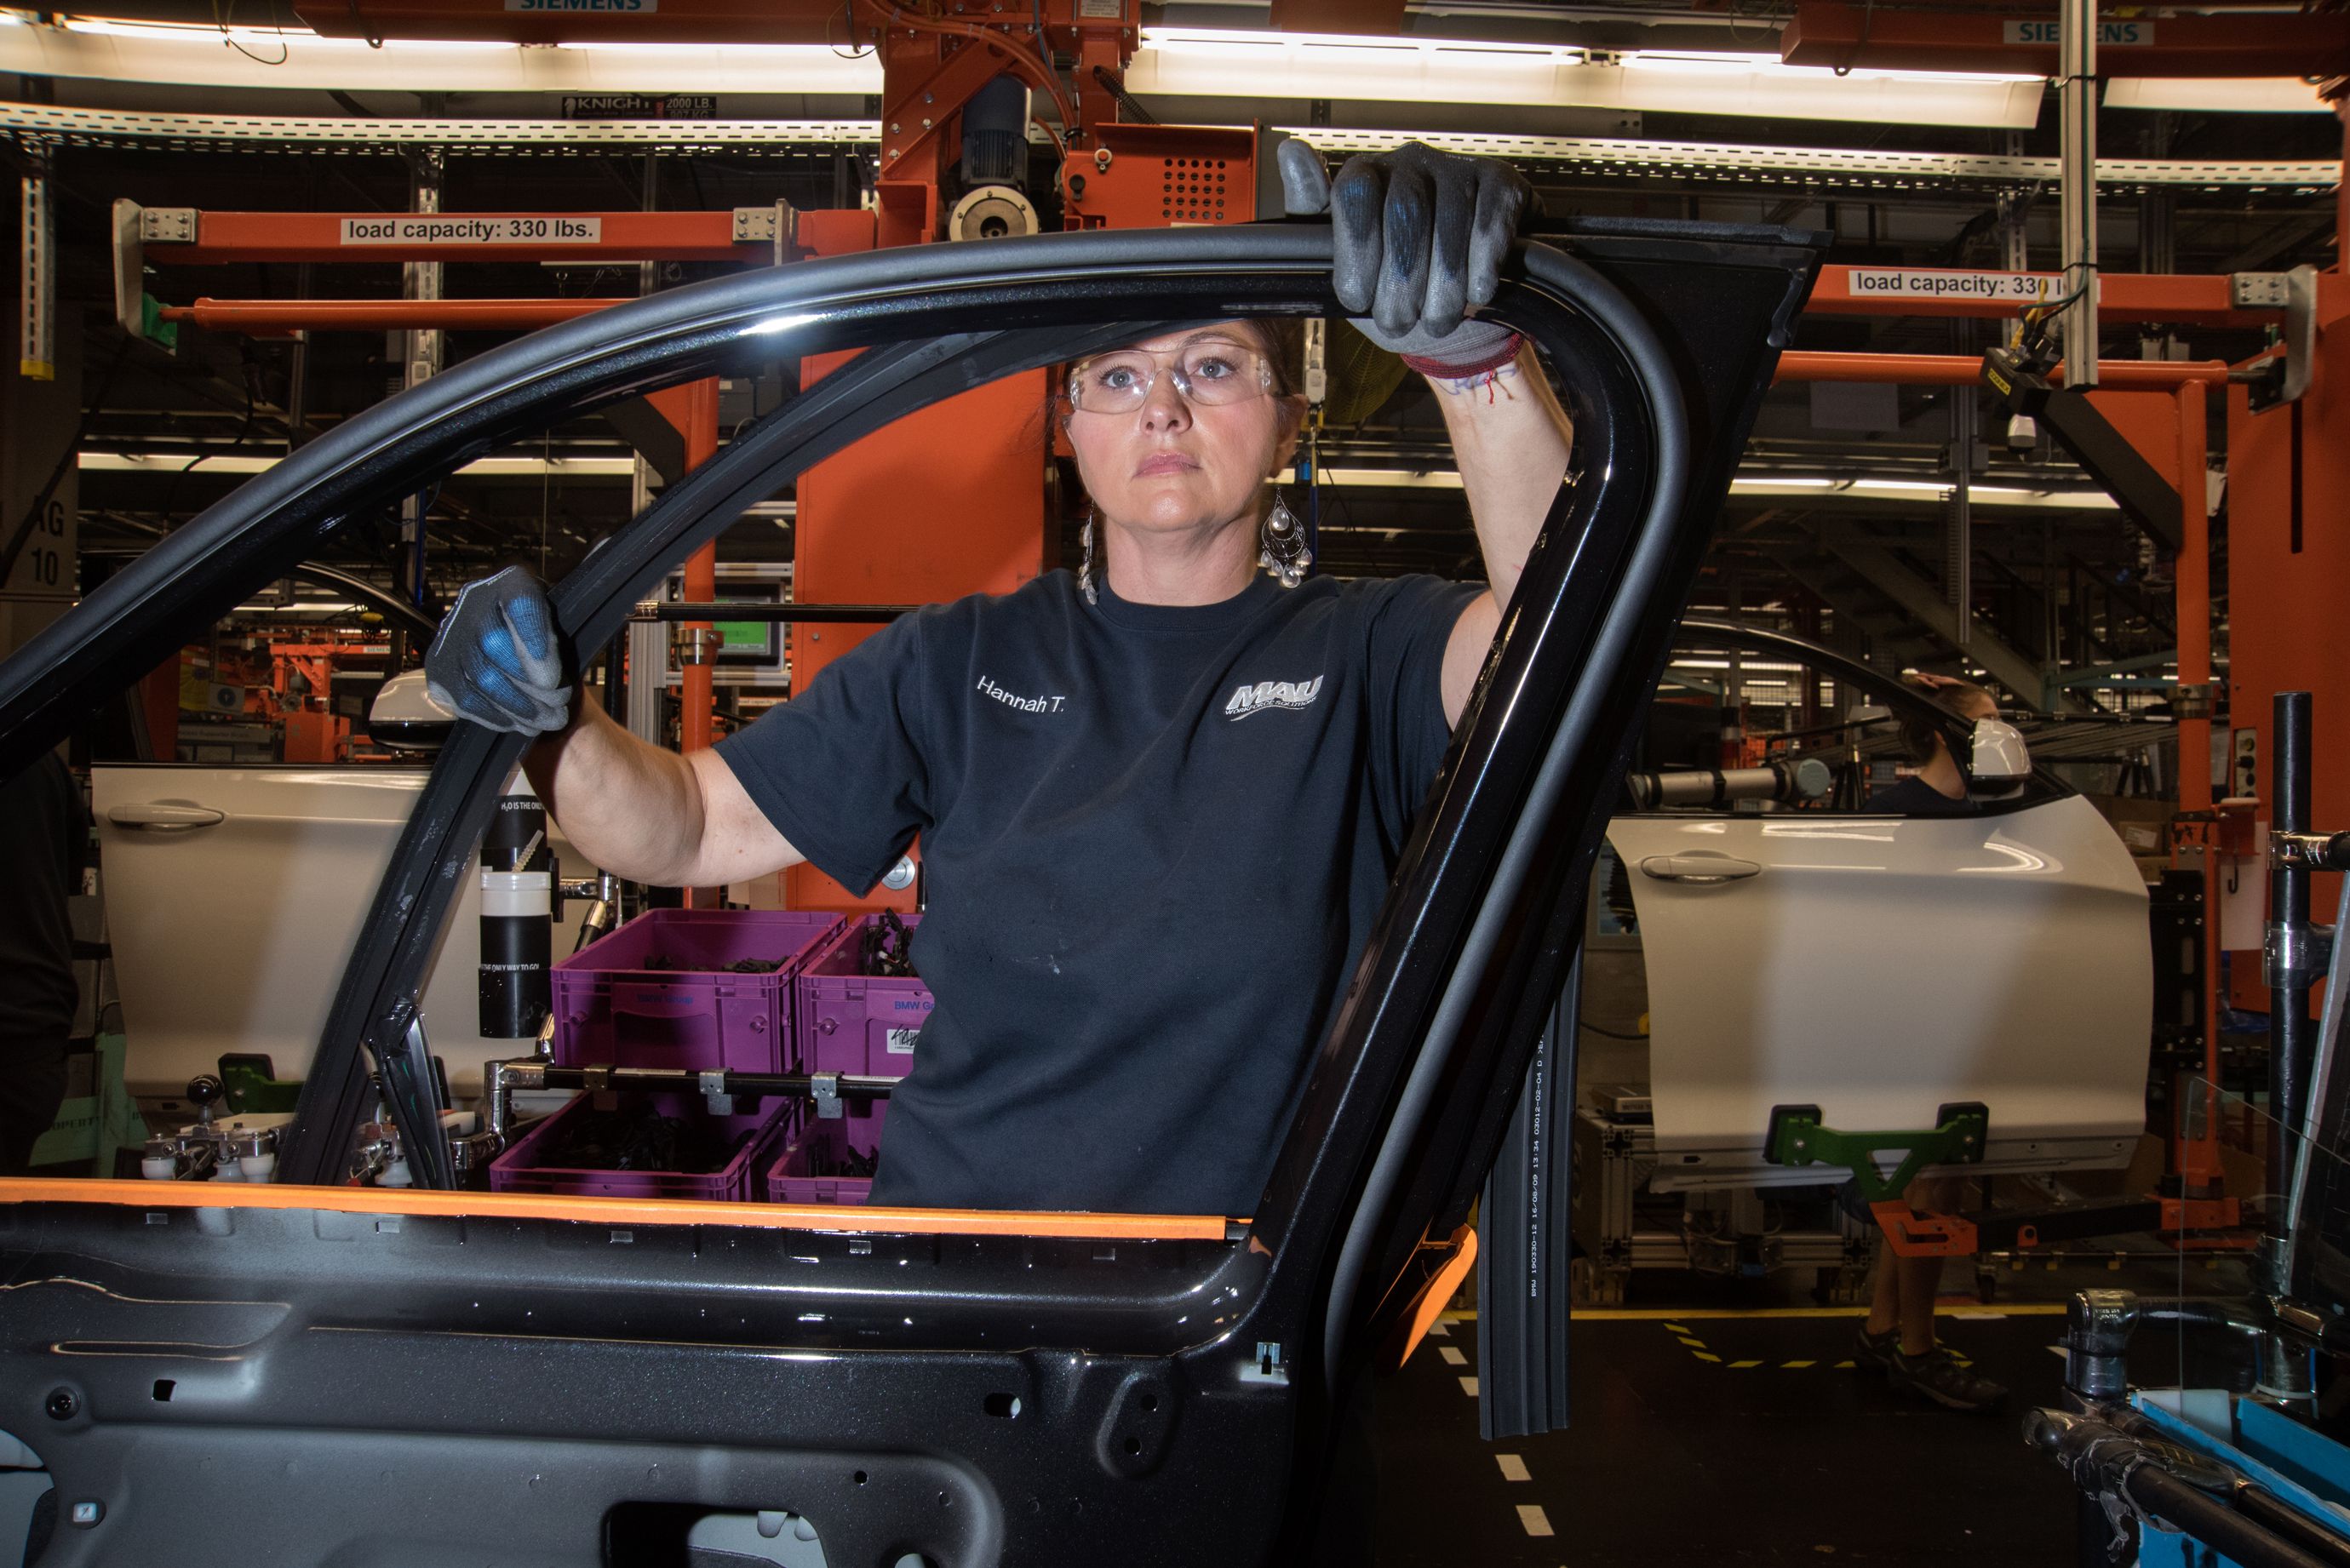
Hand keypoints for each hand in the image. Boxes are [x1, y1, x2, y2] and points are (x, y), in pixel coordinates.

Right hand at [424, 565, 572, 734]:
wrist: (525, 664)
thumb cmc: (549, 648)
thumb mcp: (566, 640)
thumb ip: (560, 650)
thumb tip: (544, 682)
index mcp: (513, 583)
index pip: (519, 601)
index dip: (533, 636)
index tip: (552, 677)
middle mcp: (475, 601)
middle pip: (493, 642)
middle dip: (530, 683)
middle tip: (558, 703)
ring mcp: (451, 634)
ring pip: (480, 676)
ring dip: (518, 706)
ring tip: (545, 720)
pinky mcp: (439, 667)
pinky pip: (463, 698)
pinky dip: (494, 716)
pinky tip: (516, 722)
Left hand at [1278, 137, 1532, 373]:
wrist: (1457, 303)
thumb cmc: (1391, 283)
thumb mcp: (1341, 261)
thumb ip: (1311, 213)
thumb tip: (1291, 151)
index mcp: (1365, 174)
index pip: (1355, 194)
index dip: (1357, 253)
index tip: (1358, 300)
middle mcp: (1410, 161)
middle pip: (1404, 214)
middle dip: (1400, 282)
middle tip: (1398, 322)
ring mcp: (1457, 168)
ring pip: (1450, 224)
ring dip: (1444, 286)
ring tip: (1438, 321)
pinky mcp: (1501, 183)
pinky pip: (1491, 221)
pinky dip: (1483, 265)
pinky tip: (1477, 293)